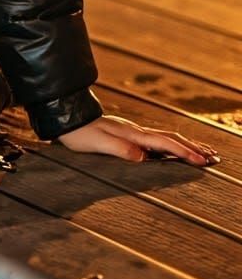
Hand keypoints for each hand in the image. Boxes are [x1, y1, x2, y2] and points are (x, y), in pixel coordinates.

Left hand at [56, 114, 219, 164]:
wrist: (65, 117)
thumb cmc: (78, 133)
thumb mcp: (97, 144)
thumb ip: (120, 150)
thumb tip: (143, 158)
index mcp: (131, 134)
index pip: (164, 144)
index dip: (184, 153)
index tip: (203, 161)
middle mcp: (134, 131)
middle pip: (170, 138)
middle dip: (193, 148)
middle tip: (213, 158)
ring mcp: (130, 131)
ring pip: (164, 136)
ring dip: (185, 144)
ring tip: (201, 151)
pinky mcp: (125, 133)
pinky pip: (155, 138)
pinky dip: (170, 143)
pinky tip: (171, 147)